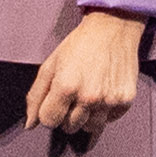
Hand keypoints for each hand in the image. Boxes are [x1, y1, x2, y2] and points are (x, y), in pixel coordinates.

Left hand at [24, 6, 145, 136]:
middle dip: (67, 115)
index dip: (49, 112)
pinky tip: (102, 94)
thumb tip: (30, 123)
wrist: (113, 28)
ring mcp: (109, 100)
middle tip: (73, 95)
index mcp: (66, 86)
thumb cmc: (81, 44)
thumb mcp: (51, 64)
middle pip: (69, 127)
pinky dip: (104, 112)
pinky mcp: (125, 100)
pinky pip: (109, 120)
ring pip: (90, 127)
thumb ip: (36, 96)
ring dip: (86, 116)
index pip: (49, 121)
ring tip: (87, 96)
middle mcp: (89, 97)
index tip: (55, 102)